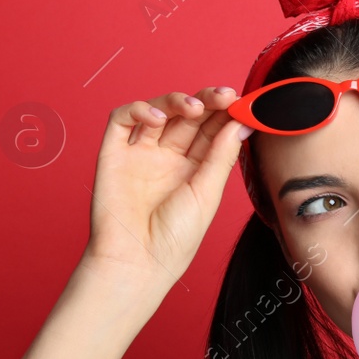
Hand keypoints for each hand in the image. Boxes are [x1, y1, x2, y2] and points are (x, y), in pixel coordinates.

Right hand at [81, 86, 249, 286]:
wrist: (138, 262)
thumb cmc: (175, 238)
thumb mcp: (207, 193)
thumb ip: (221, 156)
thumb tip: (242, 123)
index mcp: (194, 168)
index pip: (212, 130)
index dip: (226, 114)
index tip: (244, 103)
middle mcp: (168, 157)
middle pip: (188, 117)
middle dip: (208, 102)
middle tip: (224, 96)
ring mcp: (140, 153)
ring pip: (158, 112)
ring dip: (176, 102)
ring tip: (194, 107)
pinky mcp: (114, 153)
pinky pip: (121, 120)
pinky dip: (137, 111)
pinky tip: (155, 119)